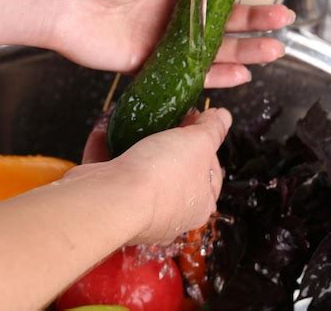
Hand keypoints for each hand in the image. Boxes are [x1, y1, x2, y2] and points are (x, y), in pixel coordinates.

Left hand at [44, 0, 291, 86]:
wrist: (57, 0)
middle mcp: (169, 8)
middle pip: (221, 18)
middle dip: (254, 19)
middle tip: (281, 21)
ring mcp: (161, 37)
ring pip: (211, 47)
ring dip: (244, 49)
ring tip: (273, 50)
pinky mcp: (149, 63)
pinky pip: (188, 71)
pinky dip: (215, 74)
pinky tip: (239, 73)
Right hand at [73, 107, 231, 245]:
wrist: (112, 198)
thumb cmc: (165, 173)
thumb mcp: (199, 142)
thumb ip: (213, 129)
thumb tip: (225, 117)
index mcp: (198, 205)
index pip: (211, 173)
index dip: (206, 144)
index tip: (194, 121)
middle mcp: (169, 213)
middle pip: (174, 170)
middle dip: (168, 142)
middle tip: (165, 118)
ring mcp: (135, 209)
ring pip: (138, 171)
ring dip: (134, 143)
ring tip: (135, 119)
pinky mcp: (107, 201)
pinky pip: (109, 171)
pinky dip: (105, 148)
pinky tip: (105, 128)